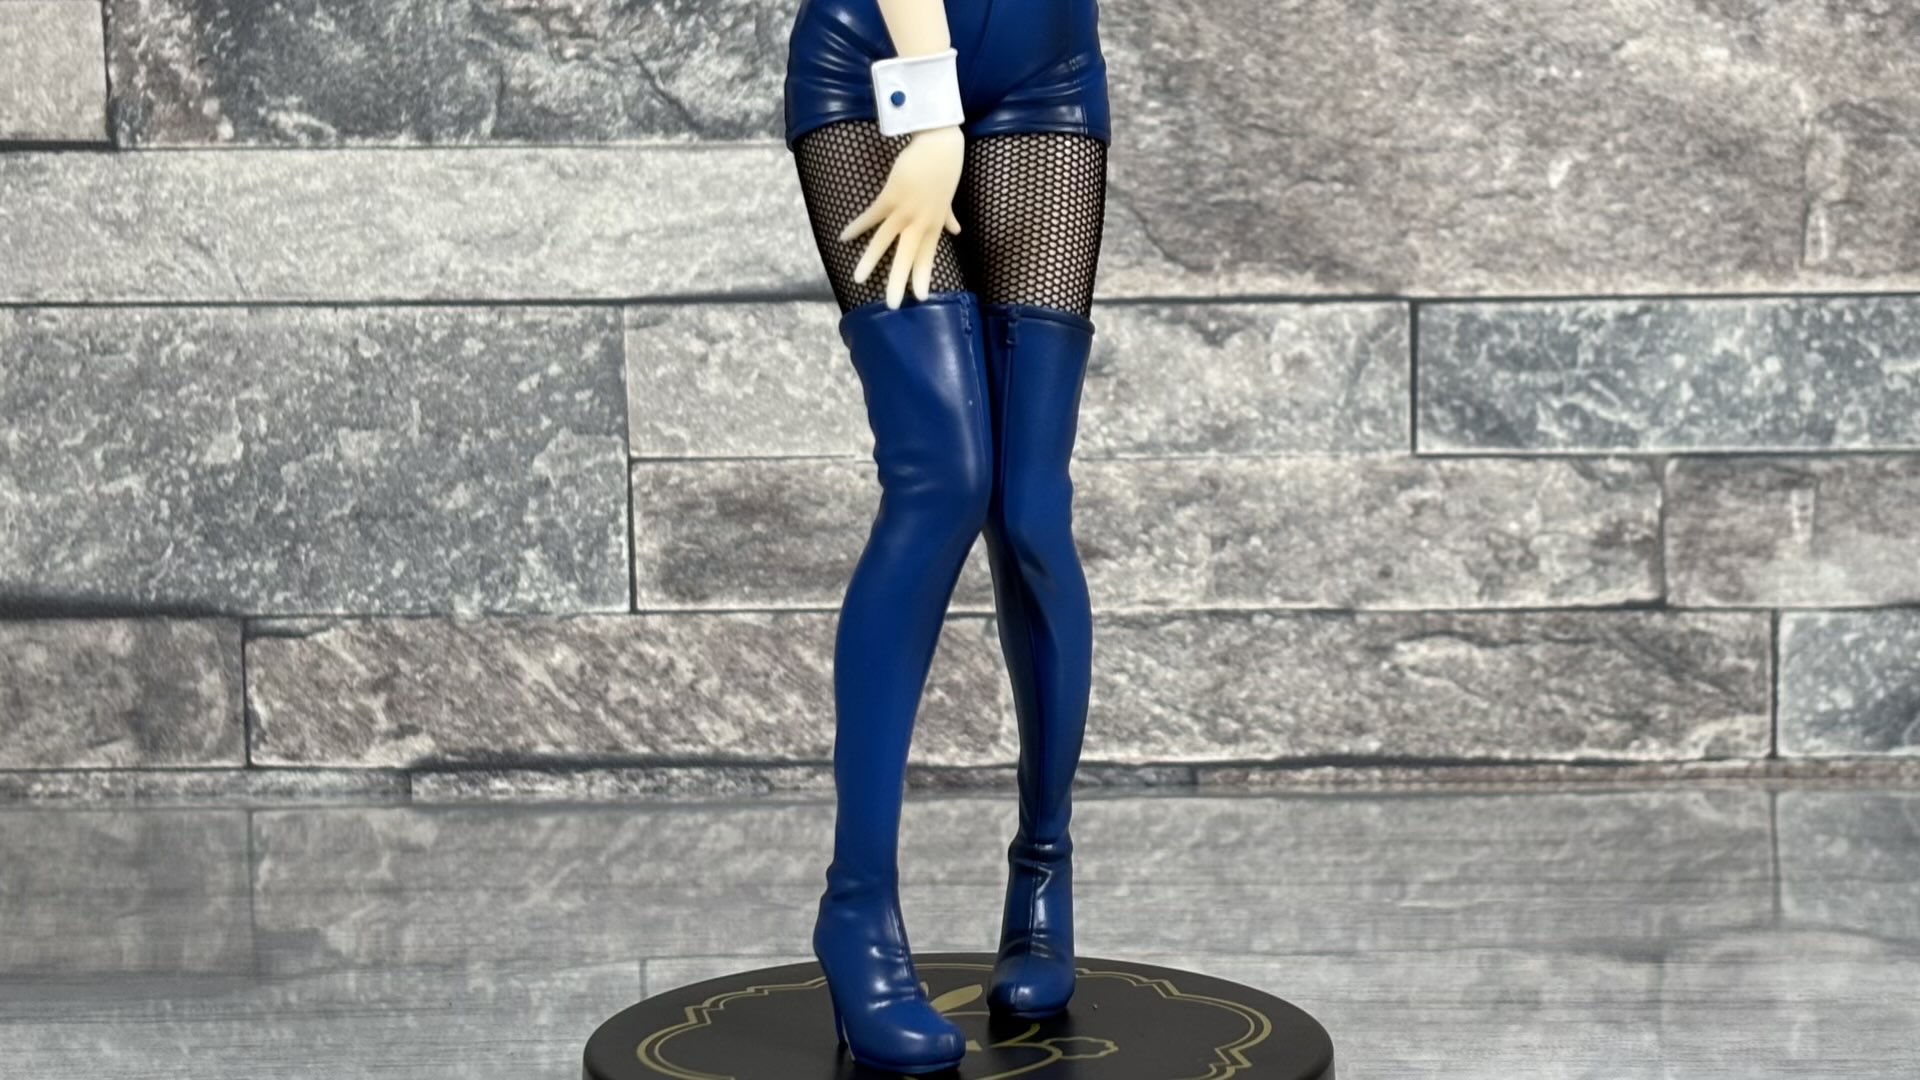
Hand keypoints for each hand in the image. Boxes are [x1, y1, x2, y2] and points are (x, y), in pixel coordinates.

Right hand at [839, 124, 965, 307]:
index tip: (920, 297)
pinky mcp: (892, 196)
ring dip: (870, 261)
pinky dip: (857, 226)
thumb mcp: (948, 198)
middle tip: (891, 306)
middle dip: (898, 281)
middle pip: (907, 257)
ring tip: (857, 279)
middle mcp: (921, 222)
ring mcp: (906, 210)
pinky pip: (872, 216)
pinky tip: (843, 237)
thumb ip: (949, 217)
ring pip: (885, 242)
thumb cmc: (945, 166)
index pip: (928, 256)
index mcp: (934, 224)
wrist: (941, 144)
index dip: (923, 276)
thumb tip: (957, 231)